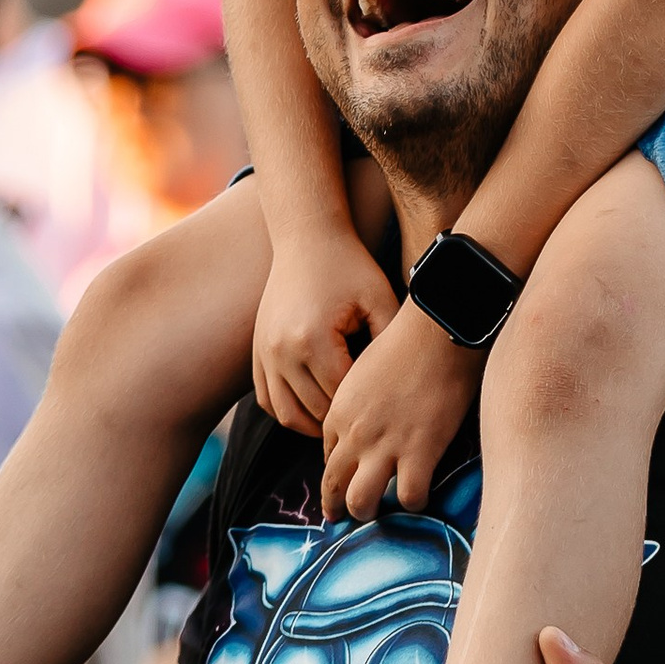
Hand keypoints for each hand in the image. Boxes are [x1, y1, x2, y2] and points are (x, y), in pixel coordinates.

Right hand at [253, 221, 399, 437]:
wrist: (307, 238)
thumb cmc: (349, 266)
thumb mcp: (380, 299)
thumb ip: (391, 341)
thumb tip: (406, 383)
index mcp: (313, 340)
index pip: (341, 397)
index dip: (365, 409)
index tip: (388, 413)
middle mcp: (282, 351)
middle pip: (315, 410)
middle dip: (343, 421)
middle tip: (371, 425)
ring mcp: (265, 353)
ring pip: (286, 414)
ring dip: (313, 425)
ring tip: (341, 424)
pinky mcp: (258, 351)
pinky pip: (267, 399)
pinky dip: (288, 412)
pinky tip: (314, 409)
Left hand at [319, 301, 482, 518]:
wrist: (435, 332)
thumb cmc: (406, 341)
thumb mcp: (366, 369)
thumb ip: (360, 400)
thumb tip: (371, 418)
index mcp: (340, 412)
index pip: (329, 455)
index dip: (338, 470)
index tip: (347, 477)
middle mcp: (356, 435)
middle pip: (335, 485)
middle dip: (337, 505)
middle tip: (346, 515)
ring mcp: (385, 447)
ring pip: (361, 502)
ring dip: (368, 511)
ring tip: (381, 513)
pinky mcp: (420, 452)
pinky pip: (409, 497)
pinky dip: (414, 503)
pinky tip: (421, 495)